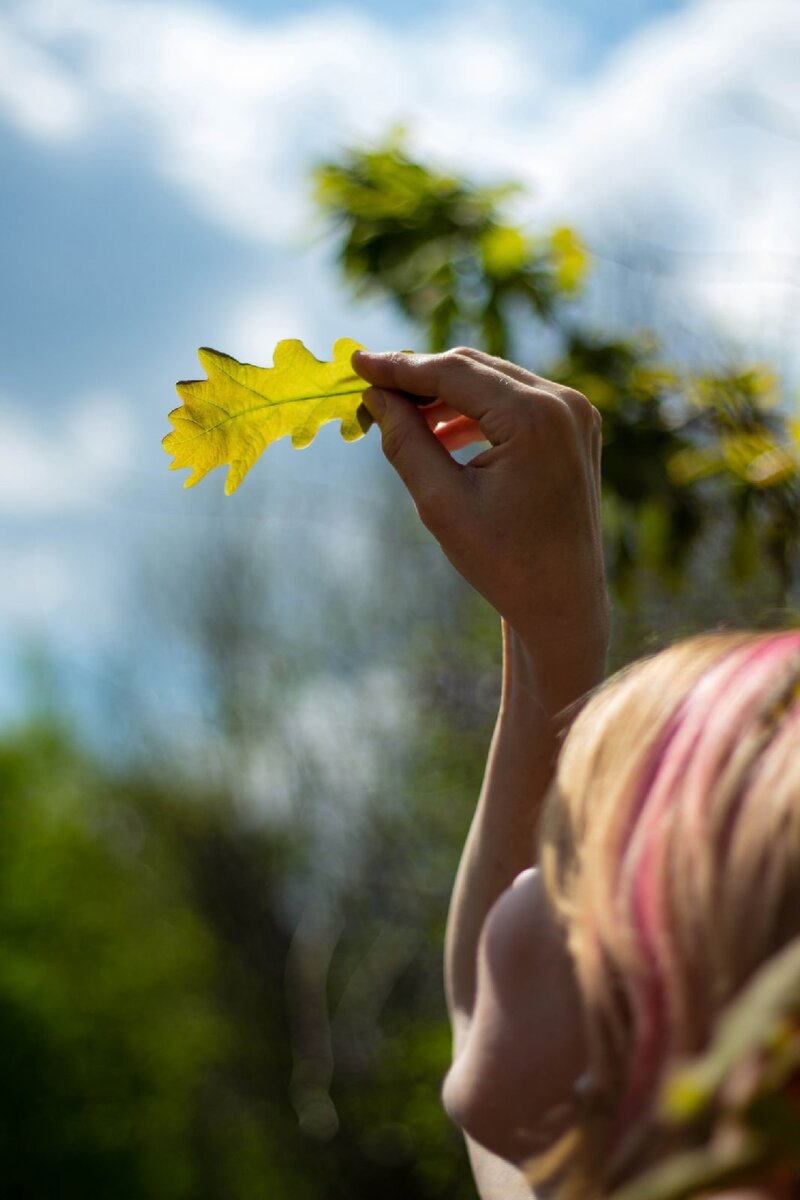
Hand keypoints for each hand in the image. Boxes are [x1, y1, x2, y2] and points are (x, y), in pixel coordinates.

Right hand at [353, 347, 608, 681]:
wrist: (562, 602)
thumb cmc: (502, 562)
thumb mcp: (441, 502)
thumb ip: (405, 440)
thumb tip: (375, 395)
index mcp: (535, 417)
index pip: (453, 372)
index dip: (399, 367)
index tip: (355, 361)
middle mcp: (564, 402)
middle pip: (474, 369)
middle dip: (420, 378)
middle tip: (369, 391)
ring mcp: (575, 412)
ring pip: (492, 382)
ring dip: (444, 396)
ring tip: (399, 418)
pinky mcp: (574, 427)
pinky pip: (513, 402)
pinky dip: (474, 412)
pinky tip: (440, 435)